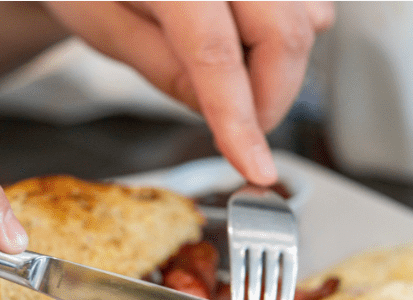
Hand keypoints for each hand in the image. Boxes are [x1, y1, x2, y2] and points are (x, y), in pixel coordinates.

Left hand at [44, 1, 333, 185]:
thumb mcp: (104, 26)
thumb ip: (164, 70)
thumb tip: (221, 112)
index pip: (215, 54)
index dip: (240, 122)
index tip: (256, 169)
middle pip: (283, 35)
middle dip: (271, 101)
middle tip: (242, 134)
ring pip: (308, 20)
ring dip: (281, 70)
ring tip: (236, 82)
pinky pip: (308, 4)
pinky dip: (290, 37)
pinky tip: (250, 46)